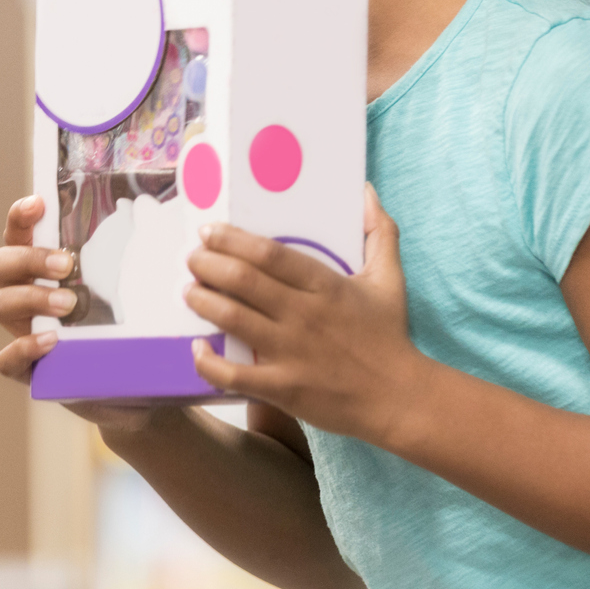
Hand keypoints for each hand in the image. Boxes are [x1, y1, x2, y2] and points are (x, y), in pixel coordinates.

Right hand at [0, 195, 160, 433]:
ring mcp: (23, 331)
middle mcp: (25, 294)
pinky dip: (23, 347)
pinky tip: (51, 342)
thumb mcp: (134, 290)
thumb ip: (134, 256)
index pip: (19, 233)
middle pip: (0, 264)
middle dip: (29, 259)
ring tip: (68, 304)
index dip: (20, 216)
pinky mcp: (28, 369)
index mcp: (43, 268)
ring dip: (31, 297)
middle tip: (66, 265)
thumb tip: (152, 210)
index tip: (38, 204)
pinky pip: (6, 360)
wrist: (138, 389)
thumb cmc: (131, 329)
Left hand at [185, 184, 422, 443]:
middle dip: (208, 264)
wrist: (400, 397)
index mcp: (326, 285)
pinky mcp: (284, 388)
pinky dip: (208, 362)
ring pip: (233, 319)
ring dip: (203, 301)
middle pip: (243, 281)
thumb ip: (380, 232)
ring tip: (189, 291)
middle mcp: (304, 314)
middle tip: (193, 259)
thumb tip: (366, 191)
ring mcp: (291, 352)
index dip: (233, 239)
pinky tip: (197, 348)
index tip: (209, 231)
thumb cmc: (389, 336)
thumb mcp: (390, 279)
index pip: (270, 254)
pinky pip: (234, 374)